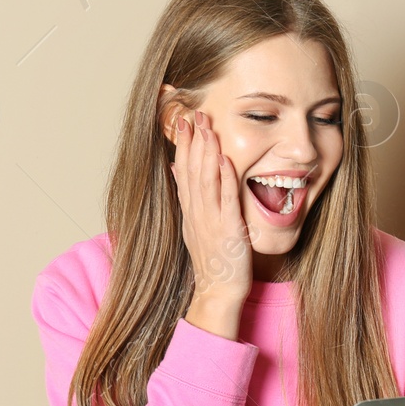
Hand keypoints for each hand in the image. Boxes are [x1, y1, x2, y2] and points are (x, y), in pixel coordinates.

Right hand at [169, 110, 251, 309]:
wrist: (218, 291)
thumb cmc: (214, 261)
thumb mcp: (195, 226)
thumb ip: (188, 199)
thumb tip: (176, 171)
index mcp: (189, 211)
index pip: (183, 171)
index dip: (183, 145)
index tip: (184, 122)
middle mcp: (196, 213)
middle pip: (191, 170)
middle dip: (193, 140)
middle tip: (195, 113)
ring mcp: (210, 221)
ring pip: (206, 180)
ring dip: (207, 152)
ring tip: (207, 127)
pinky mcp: (228, 230)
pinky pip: (226, 200)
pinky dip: (226, 179)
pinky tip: (226, 160)